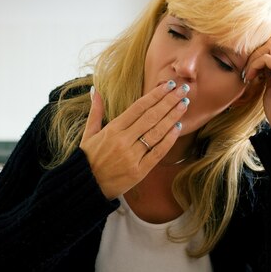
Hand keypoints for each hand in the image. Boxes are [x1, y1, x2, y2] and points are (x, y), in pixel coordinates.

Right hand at [80, 81, 189, 199]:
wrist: (86, 186)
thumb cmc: (88, 158)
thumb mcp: (88, 133)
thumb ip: (95, 111)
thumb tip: (96, 90)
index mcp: (112, 129)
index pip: (139, 107)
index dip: (155, 95)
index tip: (168, 85)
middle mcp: (124, 140)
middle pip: (151, 117)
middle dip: (169, 101)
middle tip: (184, 90)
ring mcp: (132, 156)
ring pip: (157, 132)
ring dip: (172, 117)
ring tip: (184, 104)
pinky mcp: (139, 171)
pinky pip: (157, 152)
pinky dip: (169, 140)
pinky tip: (178, 128)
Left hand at [241, 38, 270, 127]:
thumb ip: (269, 73)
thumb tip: (259, 62)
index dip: (259, 56)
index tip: (250, 71)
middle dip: (255, 54)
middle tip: (247, 70)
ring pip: (269, 47)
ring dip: (254, 60)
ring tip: (248, 75)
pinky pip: (267, 59)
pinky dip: (255, 66)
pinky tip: (251, 78)